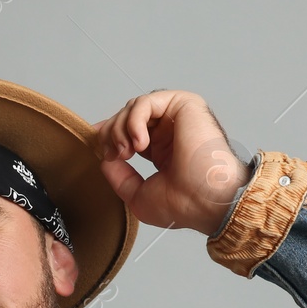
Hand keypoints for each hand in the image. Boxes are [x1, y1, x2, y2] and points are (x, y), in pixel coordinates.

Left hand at [92, 90, 247, 234]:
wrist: (206, 201)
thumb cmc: (183, 205)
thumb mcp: (137, 196)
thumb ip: (119, 176)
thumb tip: (105, 159)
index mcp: (163, 149)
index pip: (129, 131)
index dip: (109, 135)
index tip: (100, 148)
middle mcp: (170, 131)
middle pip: (127, 117)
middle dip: (111, 134)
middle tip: (115, 155)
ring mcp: (177, 117)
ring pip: (134, 107)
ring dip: (120, 129)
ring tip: (126, 152)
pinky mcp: (184, 105)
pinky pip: (145, 102)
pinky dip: (134, 120)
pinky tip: (139, 143)